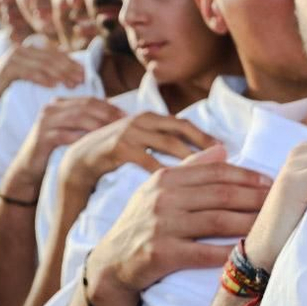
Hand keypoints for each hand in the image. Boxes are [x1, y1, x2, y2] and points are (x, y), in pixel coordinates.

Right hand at [0, 44, 84, 126]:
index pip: (55, 53)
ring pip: (42, 64)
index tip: (85, 74)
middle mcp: (22, 49)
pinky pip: (27, 71)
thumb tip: (71, 72)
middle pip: (51, 57)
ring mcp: (13, 56)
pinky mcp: (6, 67)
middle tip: (82, 80)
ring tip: (71, 84)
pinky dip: (41, 77)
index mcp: (30, 49)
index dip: (71, 63)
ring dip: (59, 73)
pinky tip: (53, 85)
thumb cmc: (9, 86)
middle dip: (68, 68)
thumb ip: (47, 71)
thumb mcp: (31, 76)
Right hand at [3, 97, 126, 195]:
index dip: (110, 106)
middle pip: (85, 106)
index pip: (90, 100)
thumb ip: (87, 120)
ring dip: (99, 125)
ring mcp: (45, 122)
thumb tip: (116, 114)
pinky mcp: (42, 137)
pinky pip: (66, 135)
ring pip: (78, 118)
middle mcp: (51, 108)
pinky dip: (82, 139)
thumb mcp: (71, 131)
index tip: (127, 116)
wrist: (28, 167)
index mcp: (60, 103)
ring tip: (115, 134)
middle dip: (108, 114)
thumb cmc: (55, 149)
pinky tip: (96, 145)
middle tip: (125, 124)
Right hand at [61, 112, 220, 193]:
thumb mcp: (142, 144)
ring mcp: (129, 131)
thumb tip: (202, 150)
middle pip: (181, 129)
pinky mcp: (117, 147)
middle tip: (227, 162)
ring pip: (168, 142)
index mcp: (150, 117)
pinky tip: (180, 187)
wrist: (77, 161)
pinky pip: (147, 159)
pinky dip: (165, 171)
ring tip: (208, 174)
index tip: (228, 150)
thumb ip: (166, 143)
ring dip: (191, 157)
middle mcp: (142, 120)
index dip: (206, 136)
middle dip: (206, 145)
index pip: (185, 123)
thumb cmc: (116, 155)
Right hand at [84, 147, 273, 305]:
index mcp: (166, 178)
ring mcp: (161, 226)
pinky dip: (229, 252)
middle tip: (281, 203)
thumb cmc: (141, 225)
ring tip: (273, 225)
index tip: (271, 183)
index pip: (216, 172)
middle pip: (222, 194)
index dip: (248, 177)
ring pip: (218, 221)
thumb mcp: (158, 191)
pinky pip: (204, 252)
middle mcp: (163, 198)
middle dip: (256, 198)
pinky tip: (249, 252)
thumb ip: (190, 169)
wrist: (110, 263)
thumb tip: (222, 150)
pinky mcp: (161, 254)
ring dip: (250, 223)